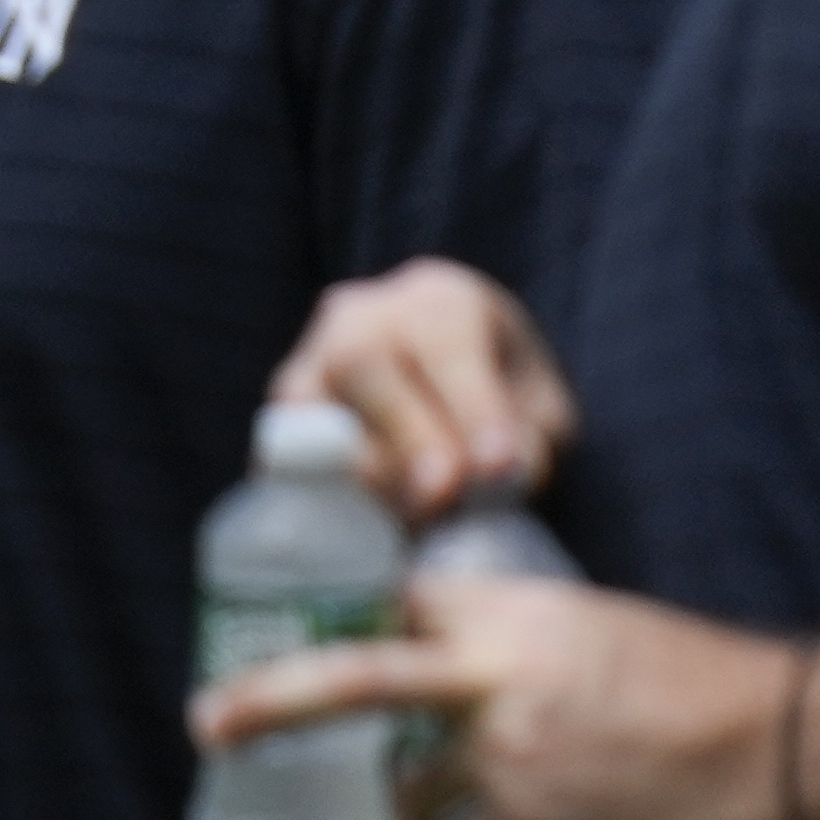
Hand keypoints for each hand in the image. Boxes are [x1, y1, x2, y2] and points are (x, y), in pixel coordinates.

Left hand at [198, 568, 800, 819]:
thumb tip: (482, 684)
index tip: (308, 643)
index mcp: (523, 613)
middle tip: (211, 724)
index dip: (353, 624)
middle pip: (356, 678)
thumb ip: (533, 651)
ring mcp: (509, 754)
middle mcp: (500, 675)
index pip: (405, 604)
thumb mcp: (611, 634)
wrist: (787, 751)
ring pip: (407, 794)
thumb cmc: (713, 691)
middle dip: (272, 699)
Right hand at [274, 258, 577, 521]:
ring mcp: (308, 365)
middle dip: (407, 434)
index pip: (445, 336)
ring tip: (414, 517)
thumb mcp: (539, 412)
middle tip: (443, 494)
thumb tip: (502, 475)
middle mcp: (360, 317)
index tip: (497, 467)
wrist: (439, 401)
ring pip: (314, 408)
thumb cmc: (495, 403)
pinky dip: (325, 491)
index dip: (470, 402)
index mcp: (439, 298)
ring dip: (364, 472)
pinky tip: (369, 521)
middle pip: (364, 361)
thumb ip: (532, 438)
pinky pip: (284, 456)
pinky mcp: (280, 423)